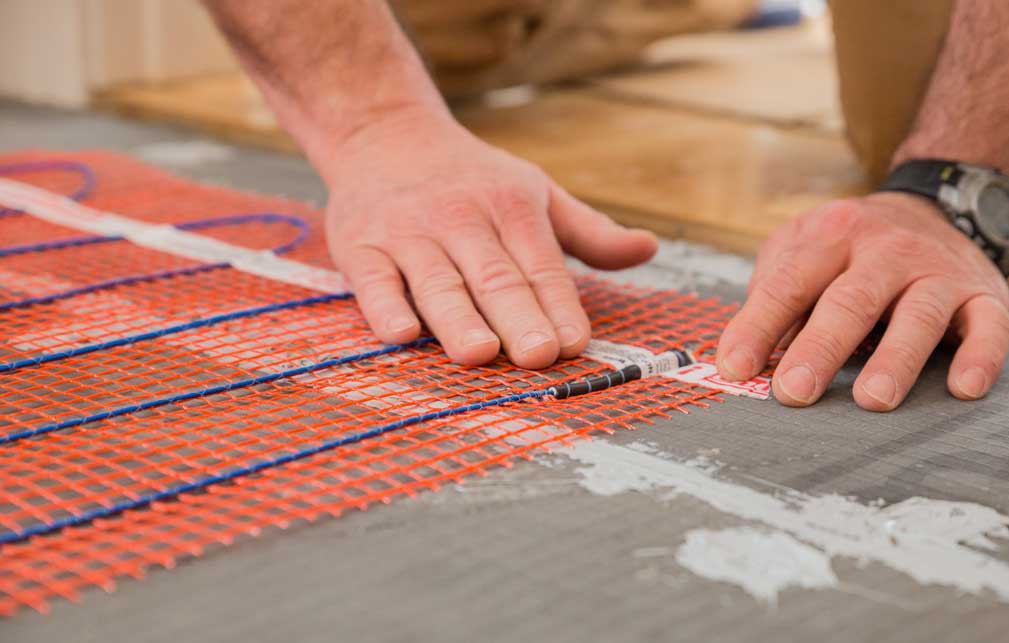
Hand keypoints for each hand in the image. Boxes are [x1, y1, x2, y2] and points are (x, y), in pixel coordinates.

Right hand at [323, 114, 657, 368]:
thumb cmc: (472, 180)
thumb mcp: (536, 193)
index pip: (540, 265)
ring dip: (458, 319)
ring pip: (437, 282)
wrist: (382, 134)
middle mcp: (461, 219)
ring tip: (479, 354)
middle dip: (517, 317)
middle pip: (494, 277)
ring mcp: (408, 234)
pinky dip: (384, 307)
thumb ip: (589, 232)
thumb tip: (648, 249)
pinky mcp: (359, 247)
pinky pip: (373, 281)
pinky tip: (401, 334)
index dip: (558, 305)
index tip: (575, 344)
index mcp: (511, 207)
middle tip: (538, 357)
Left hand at [716, 192, 1008, 410]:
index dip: (759, 326)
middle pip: (850, 302)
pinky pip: (989, 327)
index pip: (789, 285)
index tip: (735, 368)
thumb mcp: (804, 246)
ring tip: (872, 399)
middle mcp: (886, 250)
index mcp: (832, 237)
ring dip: (895, 359)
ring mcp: (937, 272)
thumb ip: (774, 290)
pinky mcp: (983, 294)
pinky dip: (981, 357)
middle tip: (794, 392)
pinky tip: (964, 387)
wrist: (939, 204)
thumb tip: (746, 353)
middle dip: (820, 348)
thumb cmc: (854, 246)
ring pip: (919, 316)